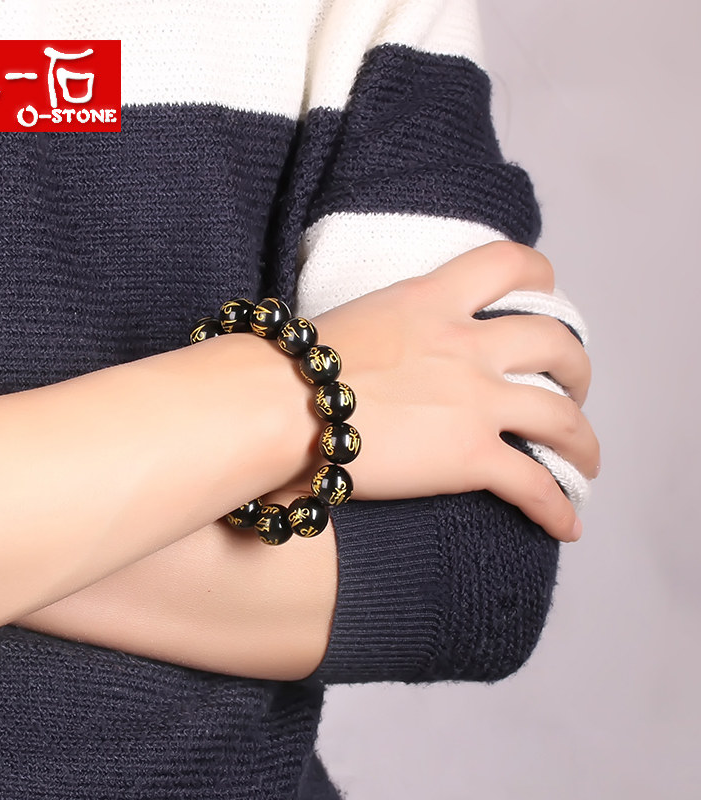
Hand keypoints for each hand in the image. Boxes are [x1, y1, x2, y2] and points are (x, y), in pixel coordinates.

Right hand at [305, 241, 599, 541]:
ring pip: (561, 416)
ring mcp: (473, 401)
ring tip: (584, 460)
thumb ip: (386, 328)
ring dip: (583, 442)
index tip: (546, 294)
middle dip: (576, 368)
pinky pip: (534, 485)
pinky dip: (558, 508)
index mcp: (432, 301)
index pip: (507, 264)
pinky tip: (565, 525)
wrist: (275, 404)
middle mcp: (464, 344)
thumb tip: (380, 352)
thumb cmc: (290, 367)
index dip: (540, 275)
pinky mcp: (467, 456)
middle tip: (570, 388)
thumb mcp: (351, 321)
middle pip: (556, 342)